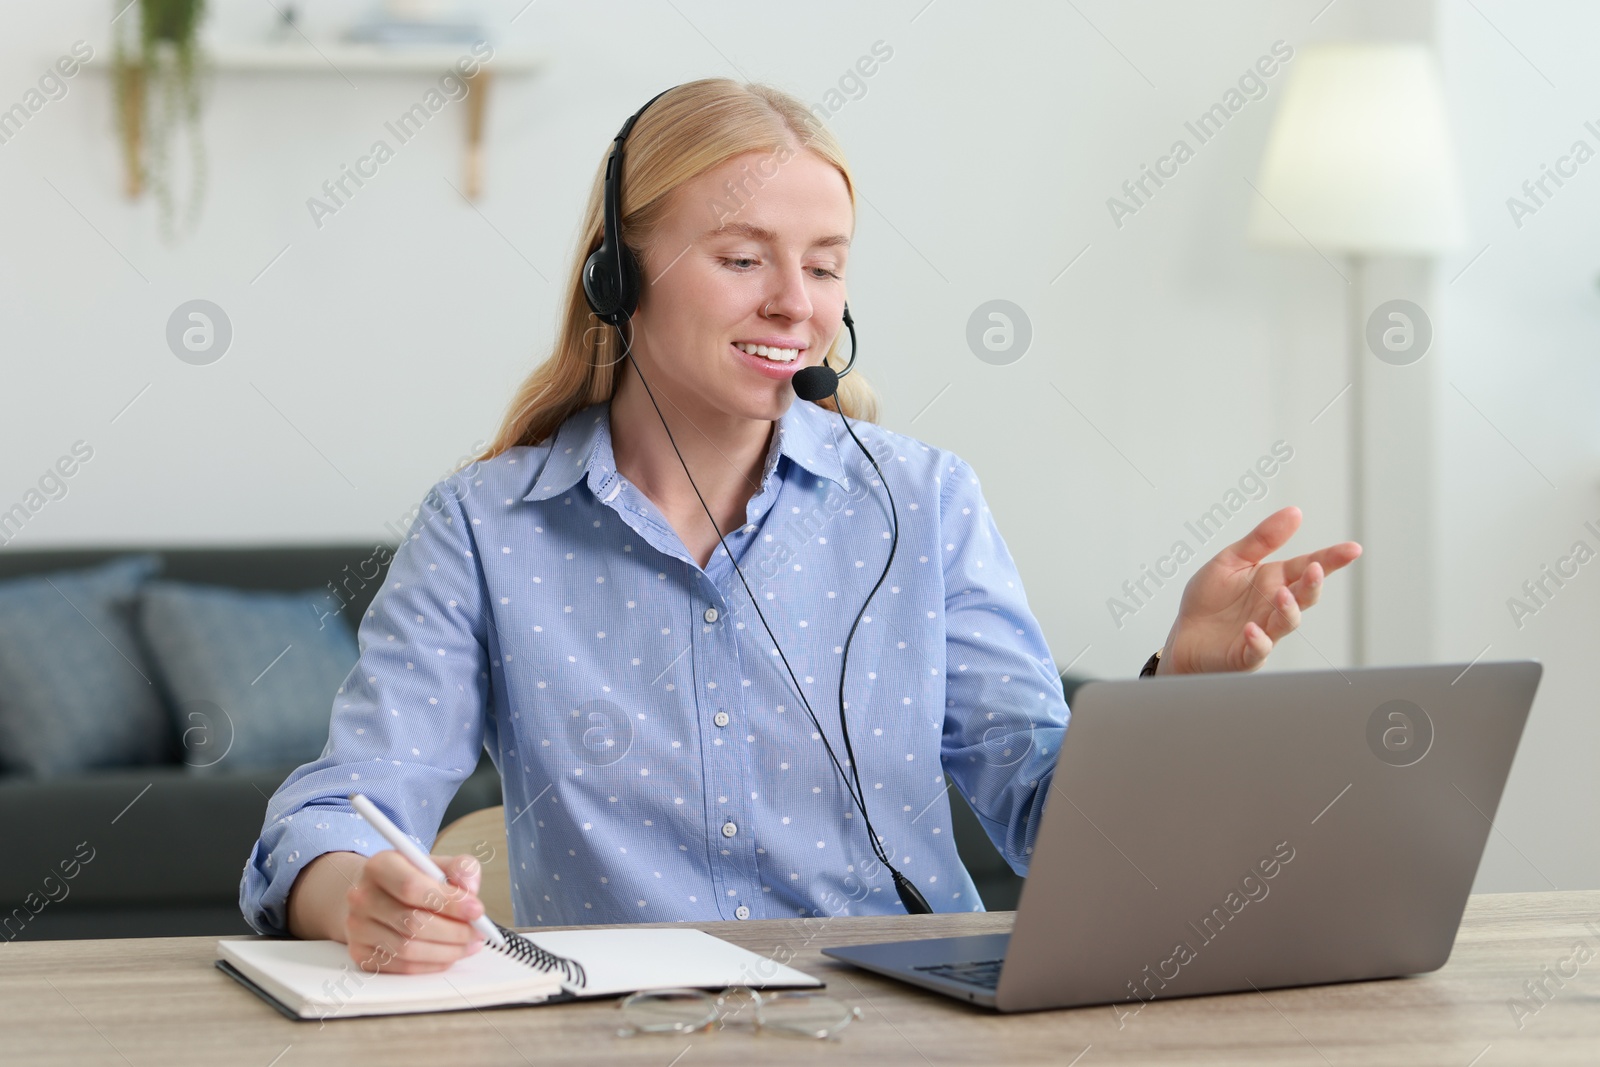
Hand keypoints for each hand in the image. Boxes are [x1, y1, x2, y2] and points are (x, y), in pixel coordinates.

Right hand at [342, 852, 489, 973]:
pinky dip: (433, 965)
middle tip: (478, 932)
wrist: (374, 896)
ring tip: (469, 944)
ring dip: (447, 951)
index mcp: (379, 866)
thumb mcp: (435, 863)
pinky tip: (449, 955)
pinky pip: (402, 967)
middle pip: (412, 922)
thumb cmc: (410, 879)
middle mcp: (362, 897)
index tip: (477, 910)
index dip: (449, 901)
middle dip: (454, 931)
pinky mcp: (361, 954)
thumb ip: (460, 868)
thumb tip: (471, 890)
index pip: (412, 887)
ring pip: (408, 949)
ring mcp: (357, 928)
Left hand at [1158, 506, 1359, 674]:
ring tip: (1281, 595)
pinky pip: (1258, 649)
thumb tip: (1295, 512)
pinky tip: (1251, 630)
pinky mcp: (1247, 653)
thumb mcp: (1232, 560)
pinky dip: (1258, 641)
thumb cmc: (1209, 599)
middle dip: (1312, 584)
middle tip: (1315, 570)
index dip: (1331, 559)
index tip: (1352, 549)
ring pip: (1286, 622)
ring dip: (1288, 610)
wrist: (1184, 635)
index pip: (1308, 566)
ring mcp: (1265, 631)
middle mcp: (1274, 605)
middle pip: (1304, 595)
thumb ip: (1262, 539)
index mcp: (1274, 580)